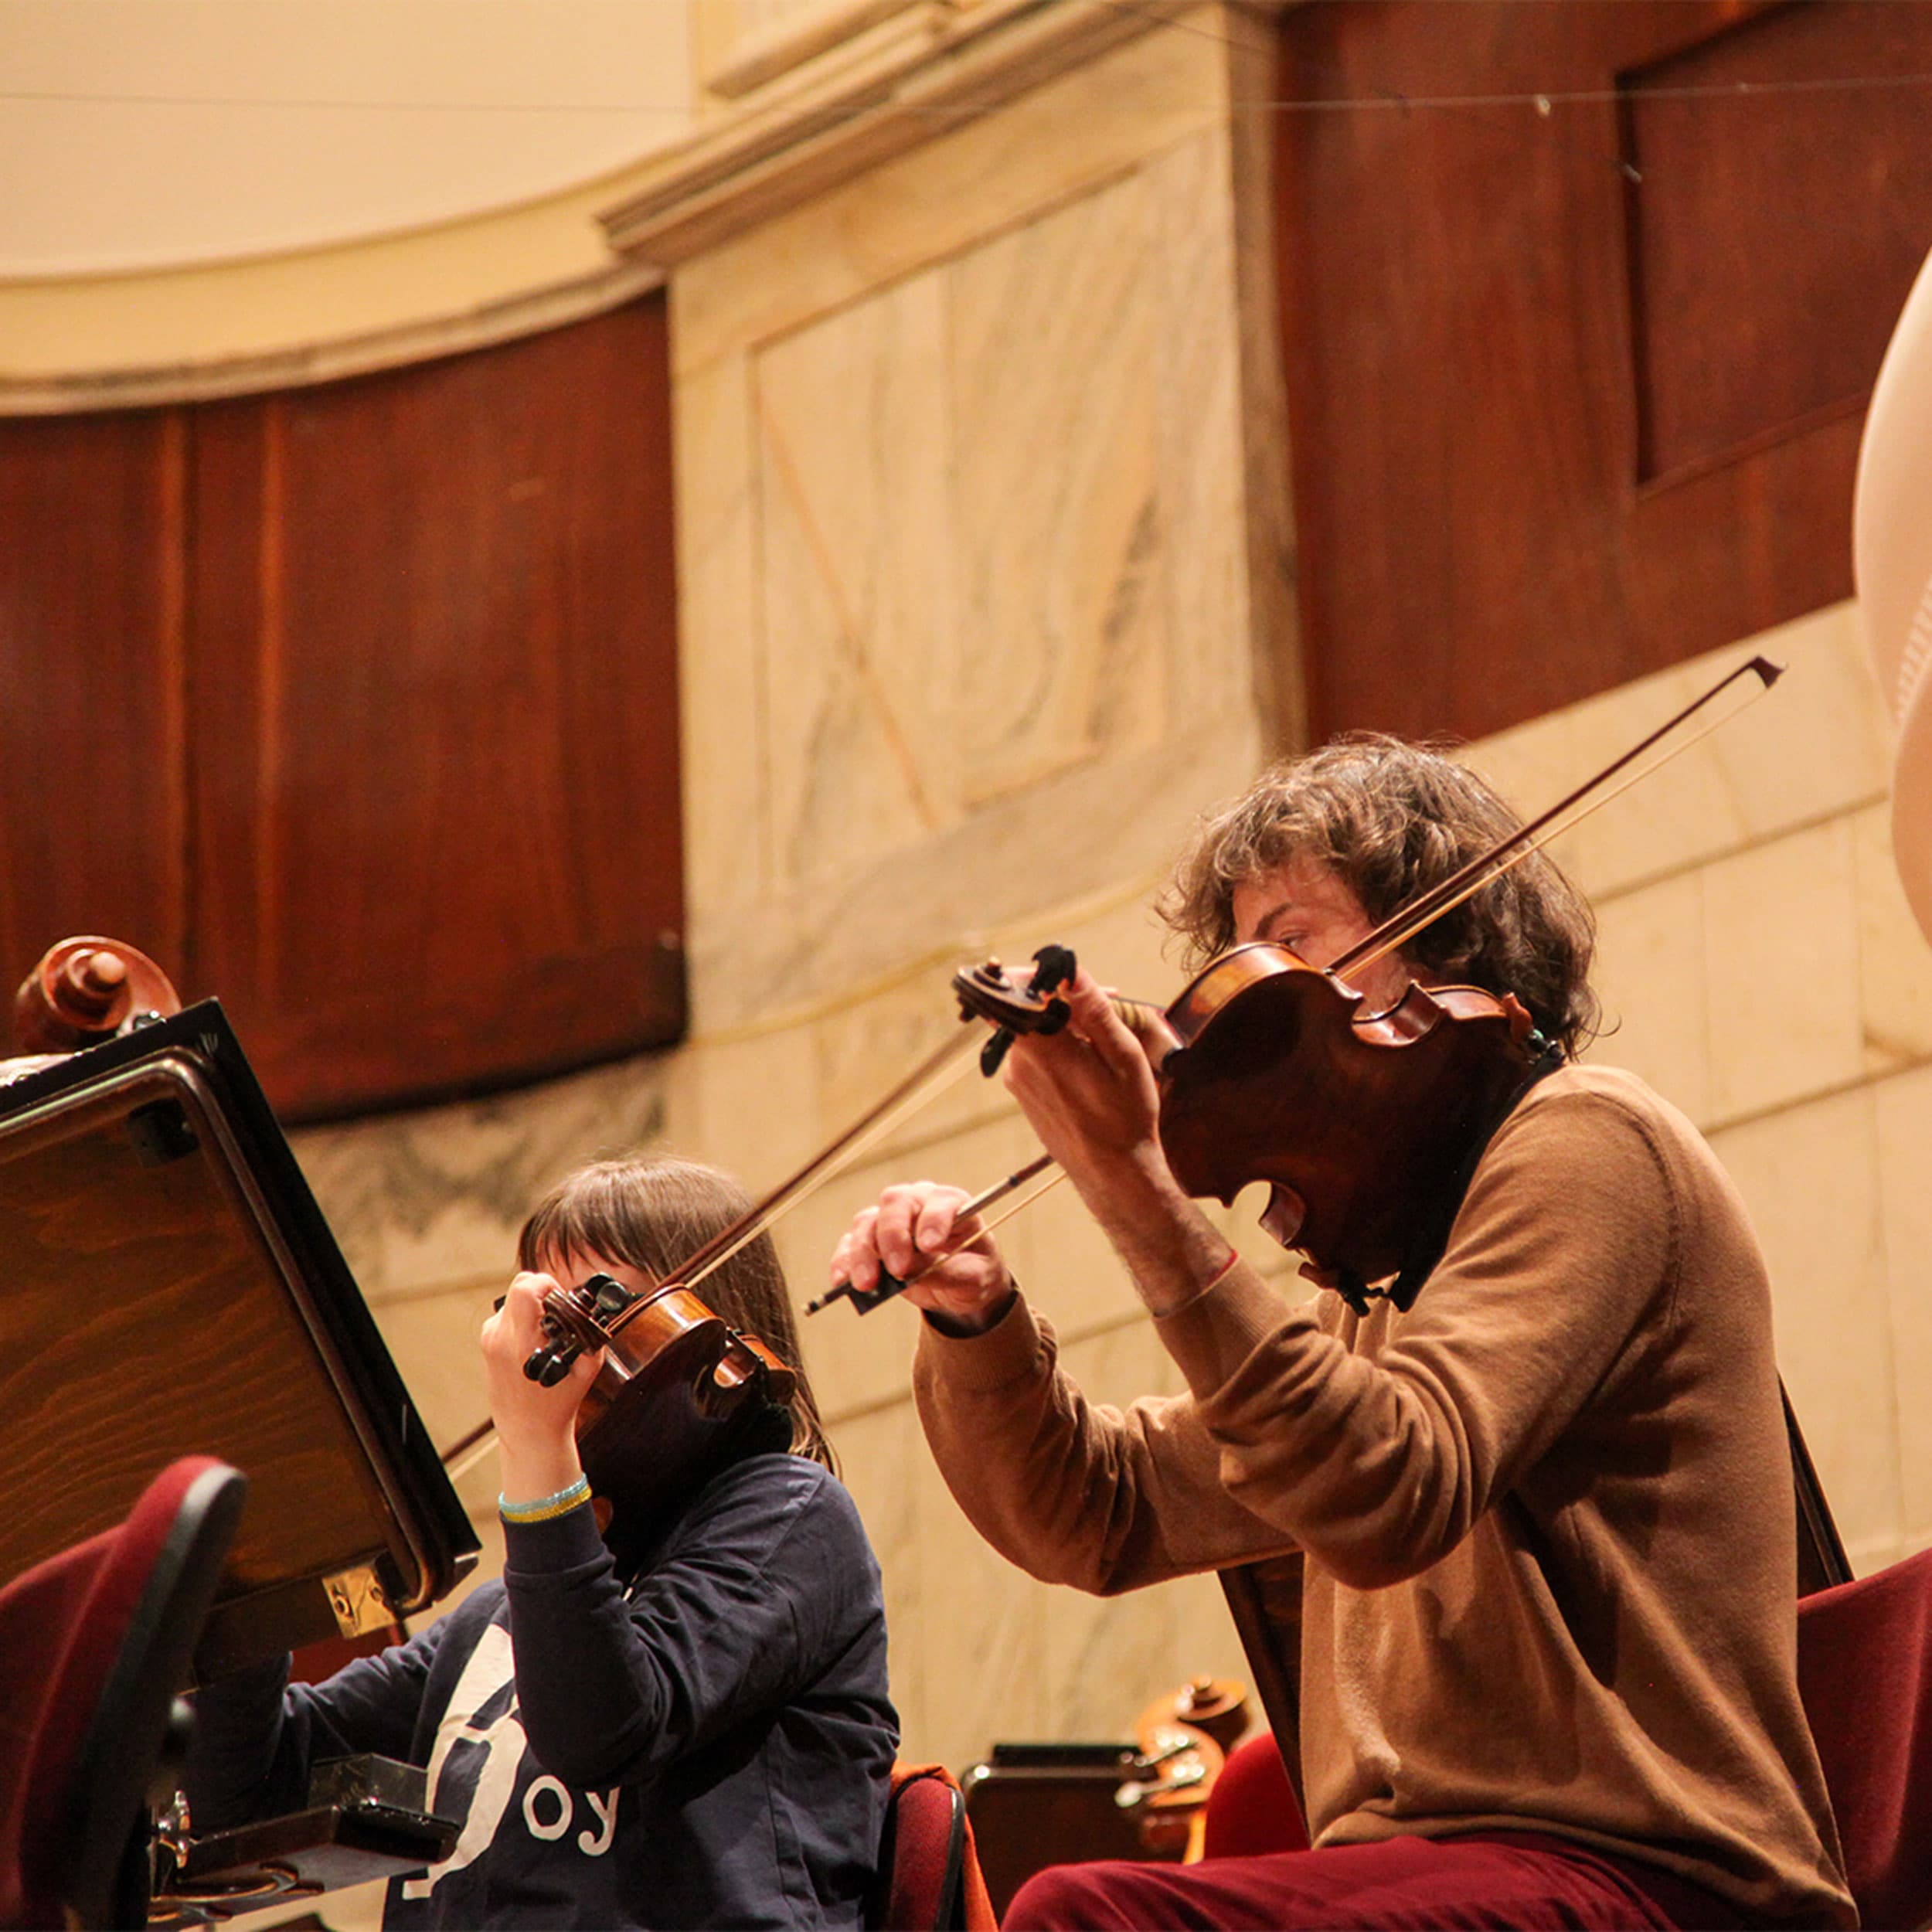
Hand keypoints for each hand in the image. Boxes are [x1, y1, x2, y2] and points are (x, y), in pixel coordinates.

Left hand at [482, 1271, 600, 1504]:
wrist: (527, 1431)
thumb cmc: (557, 1403)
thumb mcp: (586, 1367)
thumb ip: (589, 1333)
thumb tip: (591, 1308)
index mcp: (521, 1342)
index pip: (526, 1288)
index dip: (548, 1283)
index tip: (562, 1297)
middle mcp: (500, 1337)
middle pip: (519, 1286)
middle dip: (543, 1291)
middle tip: (559, 1311)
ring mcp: (489, 1339)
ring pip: (513, 1298)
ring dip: (533, 1305)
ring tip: (548, 1330)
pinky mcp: (487, 1342)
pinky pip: (507, 1314)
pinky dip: (524, 1317)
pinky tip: (536, 1339)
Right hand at [830, 1181, 1014, 1334]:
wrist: (959, 1284)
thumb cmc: (972, 1270)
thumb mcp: (973, 1278)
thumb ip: (947, 1273)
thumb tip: (910, 1275)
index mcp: (950, 1203)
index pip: (939, 1202)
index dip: (933, 1220)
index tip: (930, 1246)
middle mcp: (916, 1203)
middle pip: (895, 1203)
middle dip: (893, 1236)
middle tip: (897, 1269)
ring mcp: (889, 1219)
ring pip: (867, 1223)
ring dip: (863, 1254)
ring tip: (866, 1284)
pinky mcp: (870, 1241)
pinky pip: (849, 1245)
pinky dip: (843, 1263)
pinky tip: (841, 1282)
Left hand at [1003, 969, 1172, 1205]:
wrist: (1112, 1174)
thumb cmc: (1126, 1117)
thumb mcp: (1123, 1057)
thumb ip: (1094, 1011)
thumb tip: (1071, 972)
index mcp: (1043, 1050)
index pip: (1019, 990)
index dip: (1042, 974)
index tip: (1068, 972)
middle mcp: (1020, 1062)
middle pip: (1029, 1007)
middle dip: (1063, 997)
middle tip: (1107, 999)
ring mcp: (1016, 1078)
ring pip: (1033, 1030)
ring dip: (1064, 1022)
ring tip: (1104, 1035)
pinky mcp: (1021, 1090)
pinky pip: (1034, 1052)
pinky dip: (1058, 1045)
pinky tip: (1090, 1058)